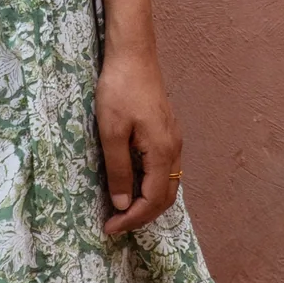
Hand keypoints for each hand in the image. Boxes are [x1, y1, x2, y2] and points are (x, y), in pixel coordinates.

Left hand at [95, 41, 183, 242]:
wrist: (133, 55)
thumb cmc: (119, 90)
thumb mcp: (111, 132)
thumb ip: (118, 169)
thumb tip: (123, 203)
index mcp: (163, 152)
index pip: (153, 200)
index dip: (132, 218)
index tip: (109, 227)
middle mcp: (174, 150)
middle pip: (166, 197)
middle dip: (142, 215)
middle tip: (115, 224)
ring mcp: (173, 140)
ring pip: (167, 184)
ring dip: (147, 202)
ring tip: (122, 209)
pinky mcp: (167, 132)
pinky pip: (164, 170)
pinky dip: (150, 186)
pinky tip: (132, 184)